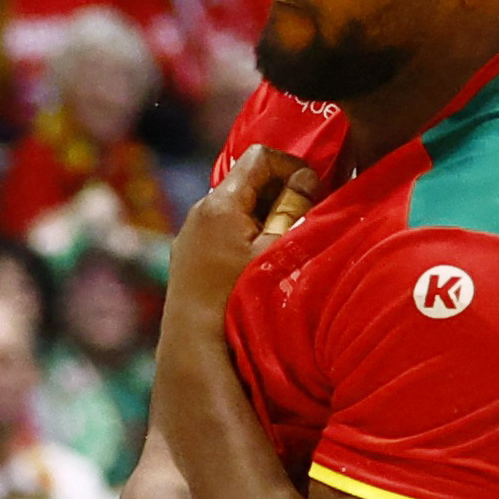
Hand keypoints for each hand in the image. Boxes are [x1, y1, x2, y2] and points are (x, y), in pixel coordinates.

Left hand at [165, 138, 303, 324]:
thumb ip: (294, 209)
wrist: (194, 341)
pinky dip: (244, 232)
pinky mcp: (187, 253)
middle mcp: (199, 209)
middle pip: (247, 181)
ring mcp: (189, 232)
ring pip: (235, 206)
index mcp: (220, 202)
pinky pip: (221, 228)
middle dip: (279, 192)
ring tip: (282, 241)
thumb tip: (306, 177)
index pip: (260, 157)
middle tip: (302, 217)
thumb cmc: (240, 295)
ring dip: (263, 214)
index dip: (291, 166)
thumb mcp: (277, 250)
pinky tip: (256, 260)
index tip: (311, 190)